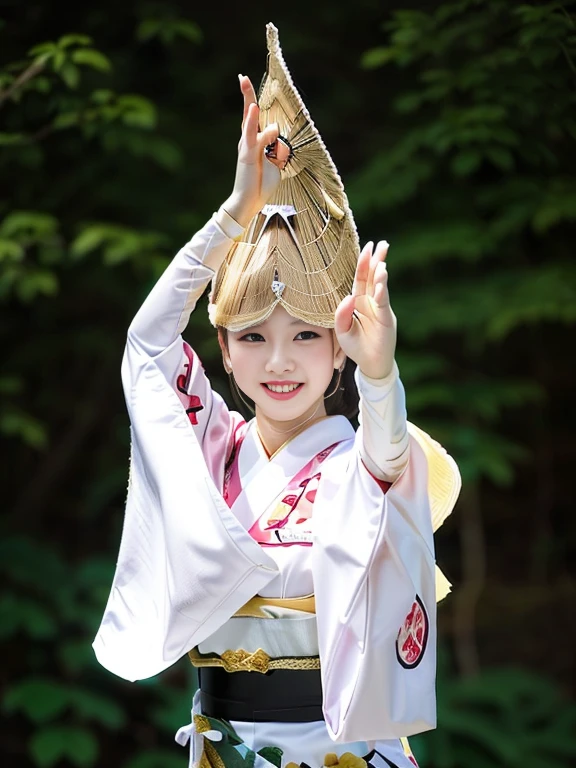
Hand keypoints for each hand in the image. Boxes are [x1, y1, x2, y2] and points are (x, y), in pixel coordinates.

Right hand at [222, 75, 281, 227]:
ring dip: (251, 106)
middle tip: (242, 77)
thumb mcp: (275, 162)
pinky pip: (252, 136)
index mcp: (254, 141)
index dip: (252, 100)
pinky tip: (254, 109)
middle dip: (246, 94)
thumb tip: (277, 132)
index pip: (254, 118)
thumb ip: (278, 146)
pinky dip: (254, 123)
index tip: (245, 81)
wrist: (249, 201)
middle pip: (248, 114)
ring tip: (245, 83)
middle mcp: (248, 141)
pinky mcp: (246, 154)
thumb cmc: (261, 183)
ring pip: (252, 123)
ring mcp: (246, 147)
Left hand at [334, 241, 395, 379]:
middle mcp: (370, 302)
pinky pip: (383, 302)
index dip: (363, 263)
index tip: (367, 247)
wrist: (370, 363)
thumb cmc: (356, 346)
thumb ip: (341, 314)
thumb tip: (349, 297)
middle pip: (373, 277)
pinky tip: (381, 282)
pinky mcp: (386, 318)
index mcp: (359, 301)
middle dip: (376, 261)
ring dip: (380, 275)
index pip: (361, 279)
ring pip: (380, 287)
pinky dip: (382, 292)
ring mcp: (379, 309)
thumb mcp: (342, 331)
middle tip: (381, 244)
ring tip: (381, 263)